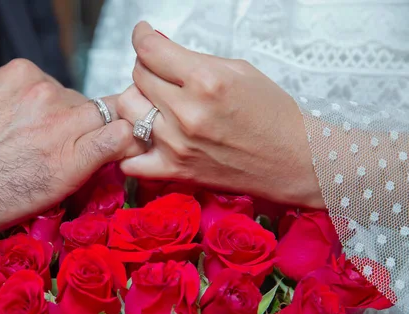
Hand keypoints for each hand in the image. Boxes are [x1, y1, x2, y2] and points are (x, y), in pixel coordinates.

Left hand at [0, 59, 144, 246]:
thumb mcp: (50, 198)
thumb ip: (85, 165)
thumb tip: (109, 144)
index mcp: (71, 162)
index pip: (128, 131)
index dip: (124, 138)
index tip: (115, 145)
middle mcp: (60, 123)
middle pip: (103, 110)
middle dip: (90, 126)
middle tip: (64, 141)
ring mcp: (38, 93)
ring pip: (70, 95)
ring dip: (59, 110)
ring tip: (29, 130)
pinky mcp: (17, 73)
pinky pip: (43, 79)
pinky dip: (34, 94)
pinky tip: (14, 113)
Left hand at [117, 22, 323, 208]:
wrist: (293, 160)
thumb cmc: (272, 114)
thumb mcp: (239, 70)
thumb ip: (194, 59)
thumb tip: (159, 46)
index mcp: (205, 80)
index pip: (149, 50)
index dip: (142, 37)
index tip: (143, 34)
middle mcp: (187, 112)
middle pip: (137, 77)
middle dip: (145, 68)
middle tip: (161, 73)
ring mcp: (177, 145)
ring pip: (127, 110)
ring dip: (137, 102)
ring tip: (155, 104)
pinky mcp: (175, 171)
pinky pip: (130, 160)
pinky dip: (131, 149)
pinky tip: (146, 139)